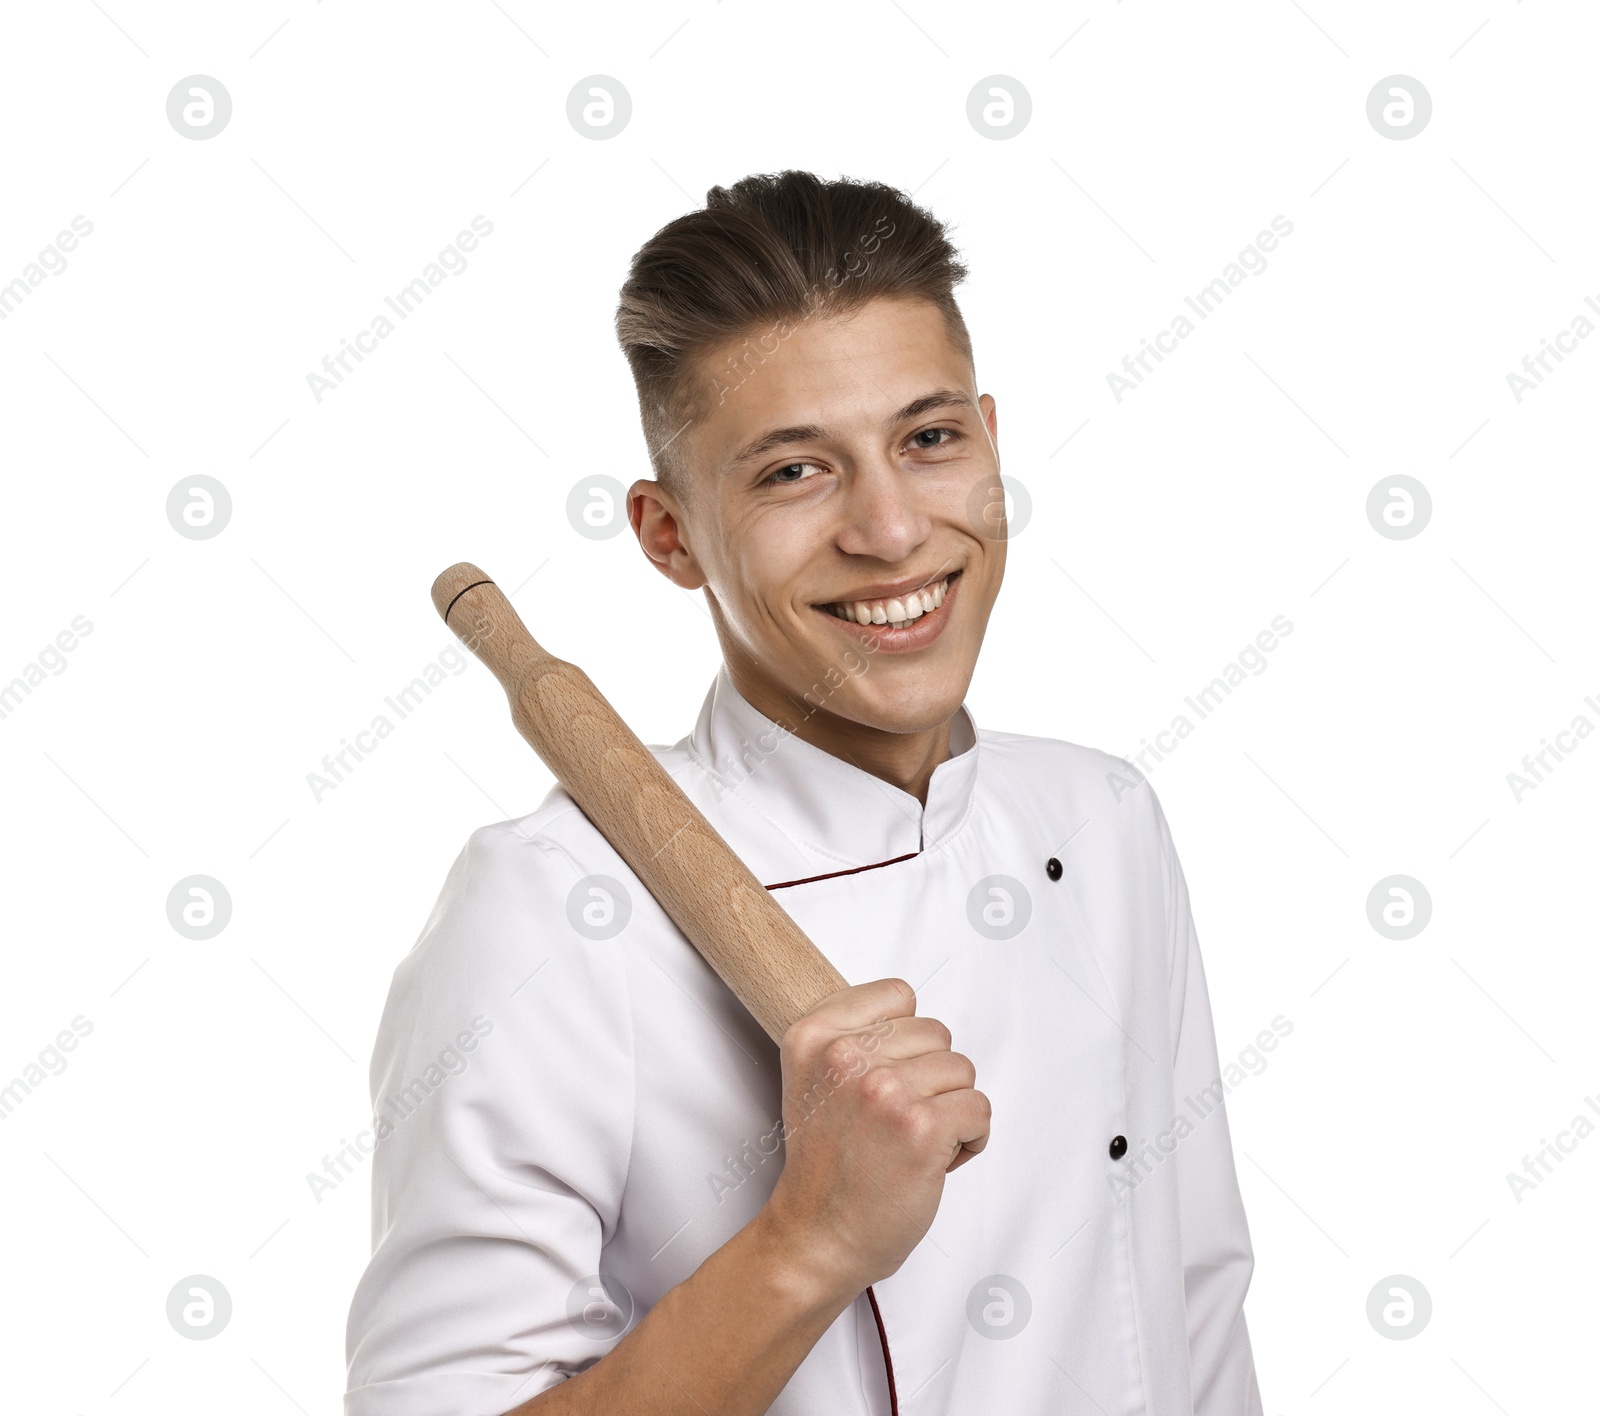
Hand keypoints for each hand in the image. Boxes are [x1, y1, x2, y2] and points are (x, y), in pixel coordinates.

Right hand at [762, 977, 990, 1295]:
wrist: (819, 1236)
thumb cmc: (825, 1166)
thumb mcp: (812, 1079)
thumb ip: (850, 1036)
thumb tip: (907, 1017)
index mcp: (814, 1036)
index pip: (898, 995)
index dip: (905, 1040)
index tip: (886, 1075)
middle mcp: (845, 1056)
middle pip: (936, 1033)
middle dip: (930, 1077)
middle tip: (897, 1120)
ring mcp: (885, 1090)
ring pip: (962, 1069)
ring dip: (951, 1108)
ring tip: (914, 1140)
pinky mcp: (922, 1128)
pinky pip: (979, 1108)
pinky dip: (970, 1138)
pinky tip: (936, 1158)